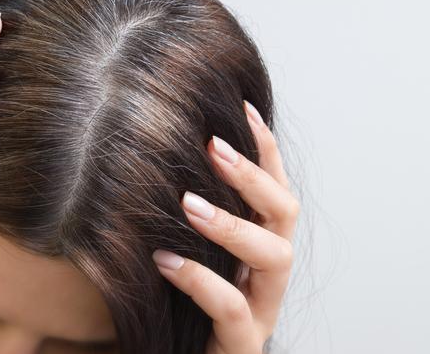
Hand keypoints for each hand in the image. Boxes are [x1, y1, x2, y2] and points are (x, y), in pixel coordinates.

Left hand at [152, 100, 299, 353]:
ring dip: (233, 224)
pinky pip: (231, 310)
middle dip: (253, 177)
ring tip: (187, 203)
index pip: (272, 187)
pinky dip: (201, 281)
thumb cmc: (170, 301)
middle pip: (285, 214)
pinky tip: (165, 260)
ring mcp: (261, 310)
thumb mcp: (179, 247)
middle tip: (212, 146)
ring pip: (276, 258)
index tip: (240, 106)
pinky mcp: (242, 343)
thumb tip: (150, 149)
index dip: (263, 148)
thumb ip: (180, 211)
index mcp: (257, 245)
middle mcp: (268, 274)